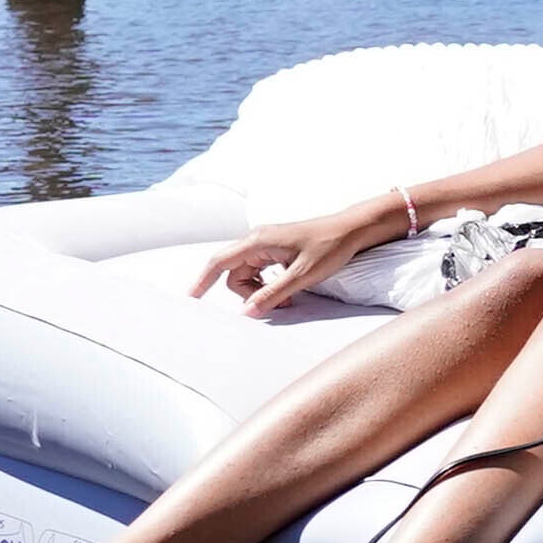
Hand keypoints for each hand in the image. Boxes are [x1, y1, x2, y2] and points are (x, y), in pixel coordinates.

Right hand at [191, 193, 410, 318]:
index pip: (219, 262)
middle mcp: (258, 240)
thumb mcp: (302, 275)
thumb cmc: (330, 247)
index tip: (190, 299)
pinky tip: (287, 290)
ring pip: (247, 275)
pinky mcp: (276, 249)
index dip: (202, 281)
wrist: (352, 230)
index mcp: (258, 241)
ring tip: (287, 300)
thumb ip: (273, 294)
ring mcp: (267, 244)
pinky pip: (260, 272)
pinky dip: (268, 284)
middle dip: (249, 294)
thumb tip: (248, 312)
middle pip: (234, 274)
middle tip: (279, 306)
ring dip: (260, 291)